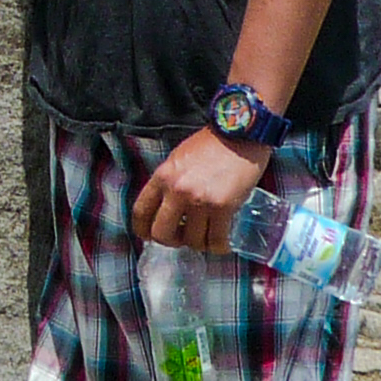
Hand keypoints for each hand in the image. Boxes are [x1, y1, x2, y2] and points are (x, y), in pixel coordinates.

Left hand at [131, 128, 272, 253]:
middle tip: (182, 238)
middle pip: (161, 234)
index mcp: (162, 176)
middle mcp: (177, 190)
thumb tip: (166, 209)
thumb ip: (169, 182)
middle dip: (171, 241)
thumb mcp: (179, 159)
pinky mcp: (223, 207)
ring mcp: (200, 200)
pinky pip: (216, 241)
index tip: (149, 236)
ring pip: (192, 241)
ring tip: (207, 235)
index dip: (142, 230)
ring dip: (199, 244)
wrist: (240, 134)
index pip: (140, 211)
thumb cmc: (211, 145)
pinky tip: (222, 243)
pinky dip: (219, 246)